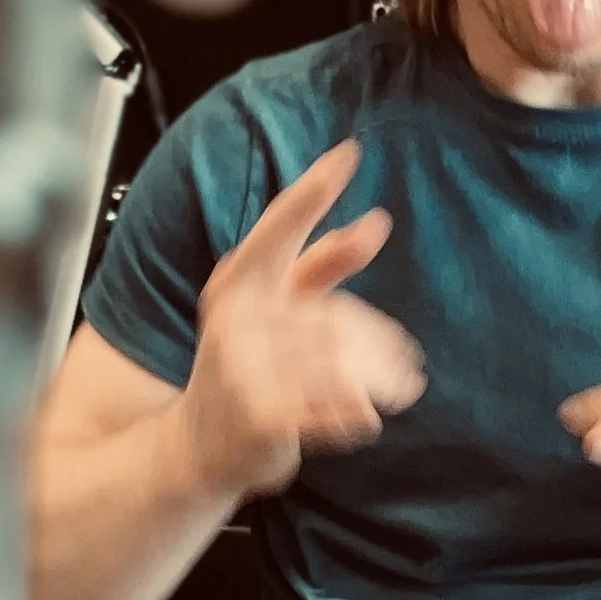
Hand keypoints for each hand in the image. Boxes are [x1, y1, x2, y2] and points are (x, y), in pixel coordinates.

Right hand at [182, 138, 424, 497]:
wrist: (196, 447)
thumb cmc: (241, 369)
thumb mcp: (274, 309)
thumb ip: (324, 264)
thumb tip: (376, 221)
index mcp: (238, 286)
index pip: (279, 228)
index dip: (312, 191)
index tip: (350, 152)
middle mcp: (236, 320)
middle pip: (333, 312)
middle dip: (377, 338)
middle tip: (405, 356)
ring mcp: (244, 368)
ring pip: (337, 358)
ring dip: (378, 375)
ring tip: (401, 386)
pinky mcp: (261, 415)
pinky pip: (328, 407)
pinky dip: (355, 413)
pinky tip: (366, 419)